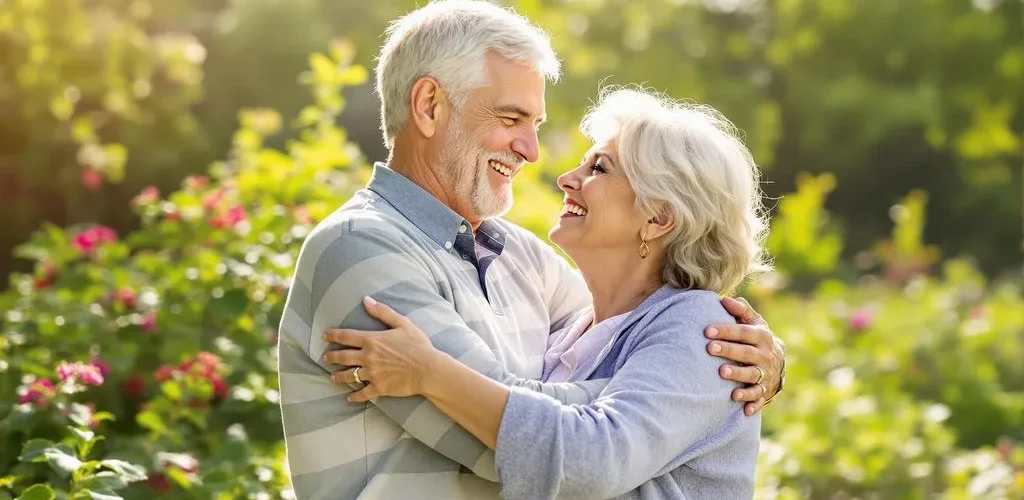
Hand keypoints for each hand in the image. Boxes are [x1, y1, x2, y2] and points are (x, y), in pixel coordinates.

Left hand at [322, 296, 439, 402]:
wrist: (428, 369)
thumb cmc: (418, 345)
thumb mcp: (402, 323)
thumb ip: (383, 312)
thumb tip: (366, 300)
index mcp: (372, 340)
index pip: (346, 336)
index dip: (333, 335)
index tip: (324, 336)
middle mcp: (368, 357)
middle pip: (343, 356)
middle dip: (332, 356)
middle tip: (325, 357)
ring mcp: (372, 374)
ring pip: (349, 376)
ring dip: (338, 376)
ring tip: (332, 377)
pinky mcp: (379, 388)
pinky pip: (362, 393)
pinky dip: (354, 396)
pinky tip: (349, 398)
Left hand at [705, 296, 784, 415]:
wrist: (778, 362)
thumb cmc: (756, 338)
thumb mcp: (754, 322)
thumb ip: (741, 310)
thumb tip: (723, 300)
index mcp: (762, 336)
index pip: (743, 332)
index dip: (726, 330)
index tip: (707, 330)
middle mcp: (765, 356)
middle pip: (746, 353)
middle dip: (728, 350)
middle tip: (709, 348)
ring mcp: (766, 374)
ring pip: (752, 375)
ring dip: (738, 375)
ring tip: (722, 373)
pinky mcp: (765, 391)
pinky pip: (758, 397)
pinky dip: (751, 402)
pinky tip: (741, 404)